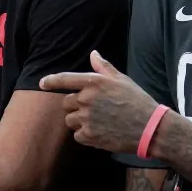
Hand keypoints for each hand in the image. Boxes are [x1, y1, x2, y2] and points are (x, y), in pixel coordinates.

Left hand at [40, 51, 158, 153]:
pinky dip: (85, 135)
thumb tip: (93, 54)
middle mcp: (86, 99)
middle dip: (76, 106)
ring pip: (70, 120)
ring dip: (79, 121)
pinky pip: (77, 135)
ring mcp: (86, 118)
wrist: (149, 128)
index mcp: (94, 83)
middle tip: (94, 110)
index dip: (51, 81)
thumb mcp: (122, 79)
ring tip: (98, 122)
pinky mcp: (89, 136)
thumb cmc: (137, 101)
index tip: (42, 83)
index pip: (65, 79)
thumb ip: (104, 67)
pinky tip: (100, 132)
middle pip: (67, 103)